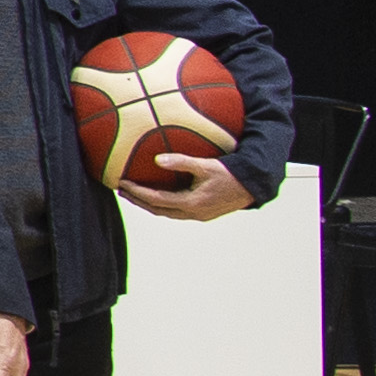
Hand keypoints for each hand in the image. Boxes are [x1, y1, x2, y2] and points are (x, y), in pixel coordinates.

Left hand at [119, 161, 255, 222]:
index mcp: (191, 203)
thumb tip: (157, 159)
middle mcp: (192, 213)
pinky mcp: (203, 214)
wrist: (254, 186)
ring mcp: (198, 216)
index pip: (156, 200)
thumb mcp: (206, 166)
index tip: (122, 183)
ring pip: (166, 213)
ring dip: (148, 204)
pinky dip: (162, 204)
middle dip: (138, 200)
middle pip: (157, 210)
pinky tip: (156, 196)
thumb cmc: (231, 174)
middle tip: (121, 190)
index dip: (137, 192)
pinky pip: (176, 211)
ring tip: (133, 193)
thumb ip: (181, 162)